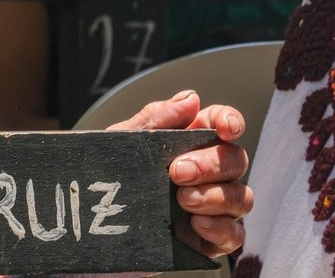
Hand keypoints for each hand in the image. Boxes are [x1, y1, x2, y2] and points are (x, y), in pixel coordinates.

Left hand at [108, 90, 251, 257]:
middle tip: (177, 171)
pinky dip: (220, 228)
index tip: (225, 129)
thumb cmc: (113, 172)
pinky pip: (234, 234)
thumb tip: (191, 99)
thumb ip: (155, 119)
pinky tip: (195, 223)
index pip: (223, 123)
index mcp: (190, 141)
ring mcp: (215, 205)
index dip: (230, 122)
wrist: (96, 218)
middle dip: (211, 164)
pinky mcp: (211, 237)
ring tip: (182, 199)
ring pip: (241, 197)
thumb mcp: (124, 142)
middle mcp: (211, 172)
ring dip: (216, 196)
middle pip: (236, 159)